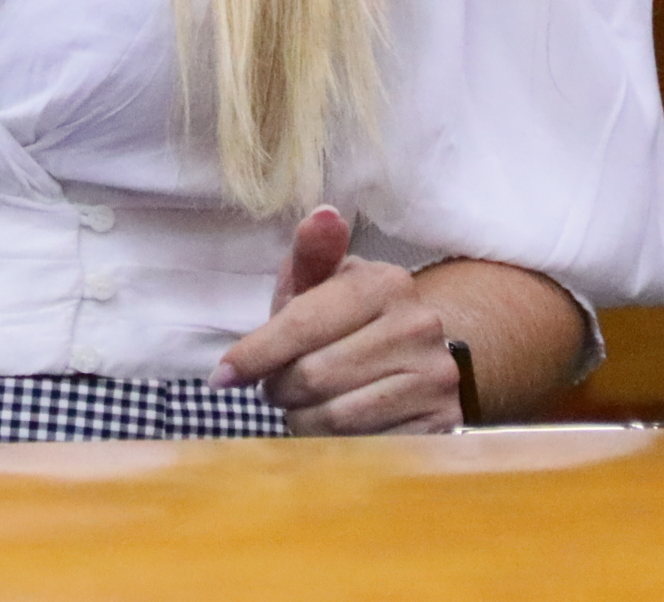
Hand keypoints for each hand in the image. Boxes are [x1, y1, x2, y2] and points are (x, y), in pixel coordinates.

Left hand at [211, 207, 462, 435]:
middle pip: (313, 376)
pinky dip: (336, 446)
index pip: (302, 323)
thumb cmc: (348, 320)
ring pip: (335, 418)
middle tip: (278, 388)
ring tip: (304, 406)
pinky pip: (365, 448)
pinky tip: (335, 427)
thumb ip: (311, 254)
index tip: (223, 376)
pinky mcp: (440, 423)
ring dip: (303, 420)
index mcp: (383, 283)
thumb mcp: (322, 286)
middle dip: (280, 389)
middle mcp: (418, 325)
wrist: (418, 358)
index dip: (255, 354)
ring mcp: (435, 377)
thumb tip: (323, 215)